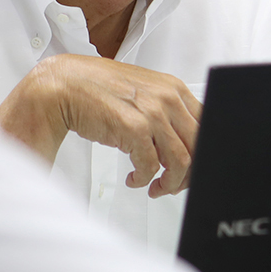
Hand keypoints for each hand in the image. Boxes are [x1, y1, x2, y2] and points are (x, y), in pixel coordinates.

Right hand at [0, 54, 201, 196]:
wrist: (63, 85)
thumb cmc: (98, 91)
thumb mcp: (142, 94)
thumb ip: (165, 112)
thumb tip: (183, 143)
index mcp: (173, 89)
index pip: (207, 125)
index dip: (202, 152)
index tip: (192, 168)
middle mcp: (167, 98)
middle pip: (200, 145)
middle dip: (190, 173)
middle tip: (174, 184)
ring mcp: (152, 112)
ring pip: (181, 161)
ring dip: (169, 182)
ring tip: (154, 186)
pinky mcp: (133, 128)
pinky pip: (151, 166)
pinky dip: (144, 180)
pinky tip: (134, 179)